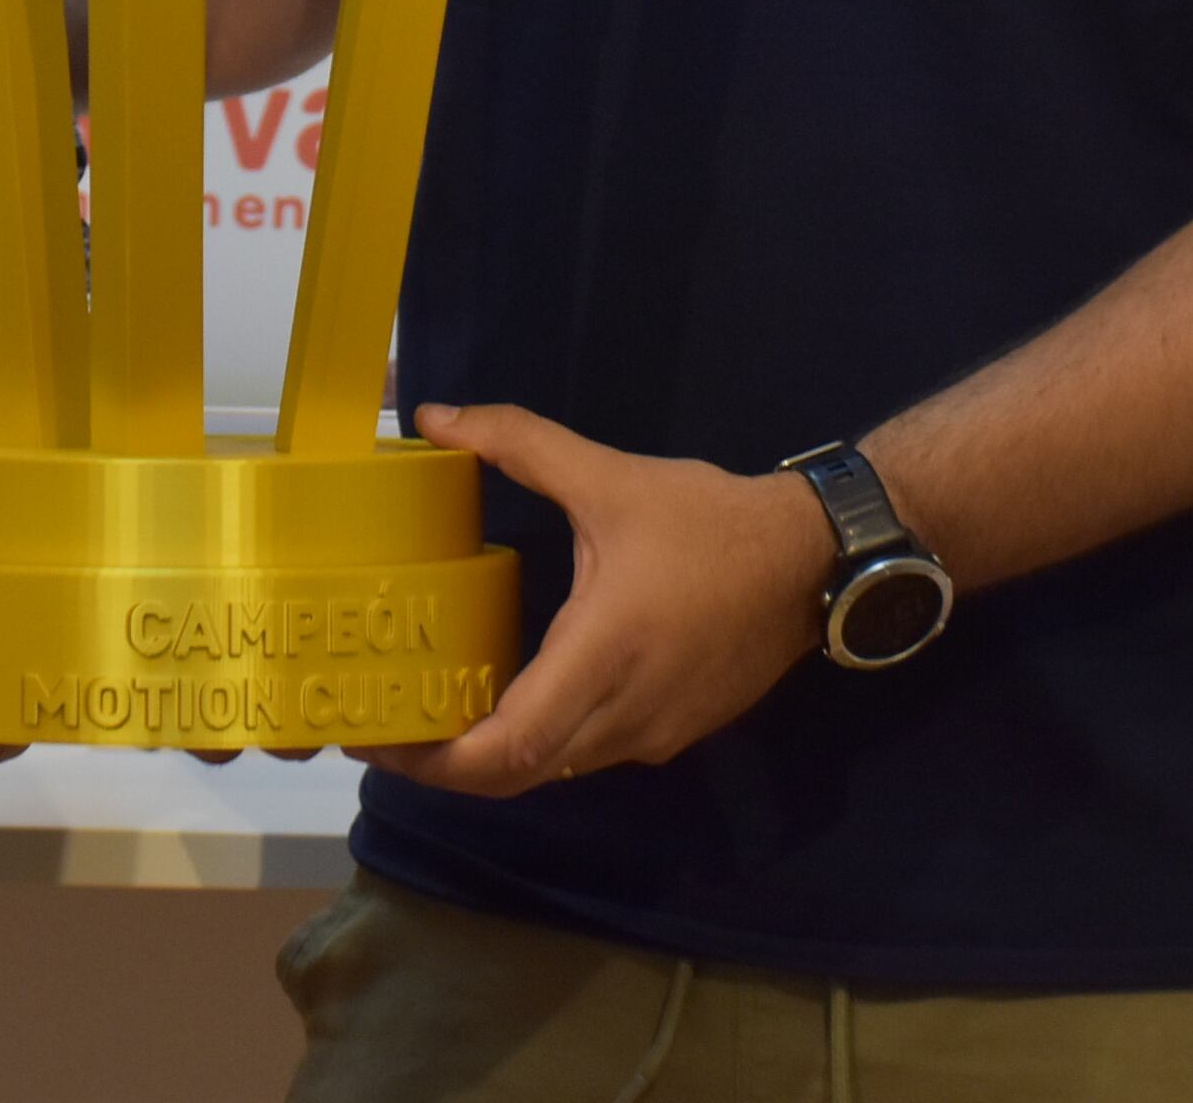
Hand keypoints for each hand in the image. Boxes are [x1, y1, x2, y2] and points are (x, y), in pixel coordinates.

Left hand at [354, 402, 828, 798]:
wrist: (811, 560)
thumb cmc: (710, 524)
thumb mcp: (609, 477)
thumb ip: (520, 443)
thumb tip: (436, 416)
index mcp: (602, 656)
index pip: (509, 747)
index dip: (438, 760)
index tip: (381, 738)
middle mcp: (624, 715)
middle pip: (518, 775)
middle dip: (446, 764)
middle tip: (387, 728)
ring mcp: (652, 735)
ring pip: (553, 770)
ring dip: (493, 755)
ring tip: (435, 711)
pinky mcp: (672, 735)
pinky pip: (587, 754)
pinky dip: (539, 743)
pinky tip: (509, 696)